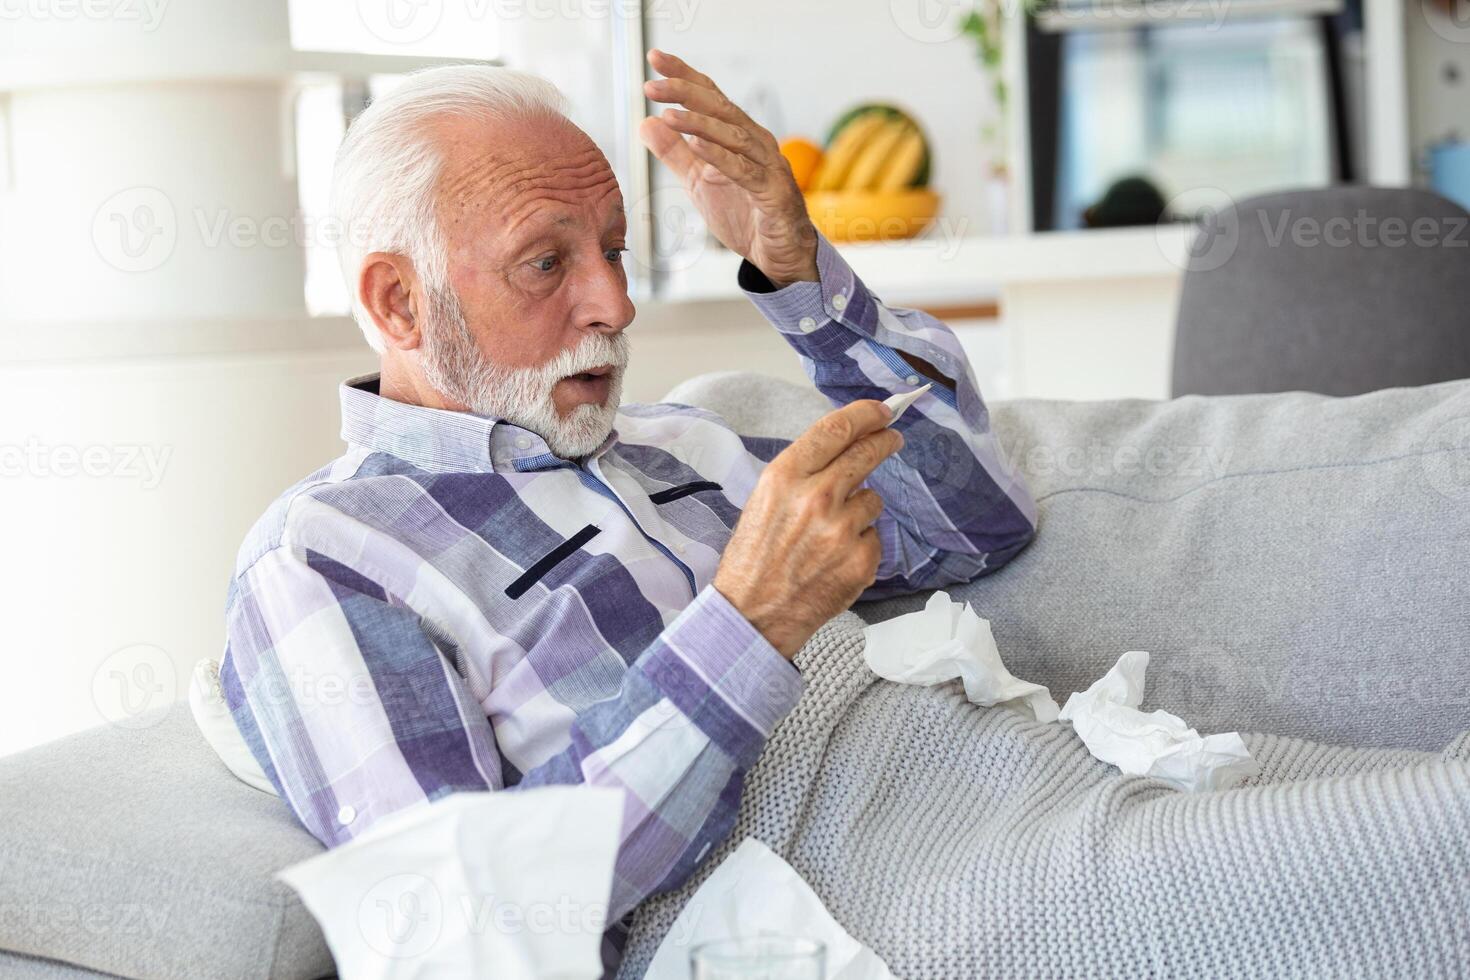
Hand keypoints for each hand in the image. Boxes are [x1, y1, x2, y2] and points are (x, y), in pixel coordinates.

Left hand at [639, 49, 818, 286]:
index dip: (683, 75)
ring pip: (733, 135)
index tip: (653, 58)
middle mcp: (756, 142)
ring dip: (699, 123)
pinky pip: (744, 171)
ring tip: (668, 114)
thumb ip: (675, 154)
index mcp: (739, 134)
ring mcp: (768, 165)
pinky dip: (720, 157)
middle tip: (652, 84)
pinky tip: (697, 145)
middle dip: (685, 92)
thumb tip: (646, 122)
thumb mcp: (699, 182)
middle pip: (720, 108)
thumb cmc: (745, 214)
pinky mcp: (772, 193)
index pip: (710, 96)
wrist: (779, 254)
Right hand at [714, 400, 901, 657]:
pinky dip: (860, 545)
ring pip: (873, 499)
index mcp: (785, 477)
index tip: (882, 410)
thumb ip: (803, 473)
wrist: (751, 615)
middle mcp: (816, 497)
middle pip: (866, 452)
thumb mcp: (764, 501)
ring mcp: (842, 530)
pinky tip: (833, 560)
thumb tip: (845, 447)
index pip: (836, 429)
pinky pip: (874, 536)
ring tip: (829, 534)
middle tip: (893, 439)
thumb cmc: (753, 558)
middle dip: (885, 441)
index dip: (866, 414)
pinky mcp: (861, 560)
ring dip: (860, 509)